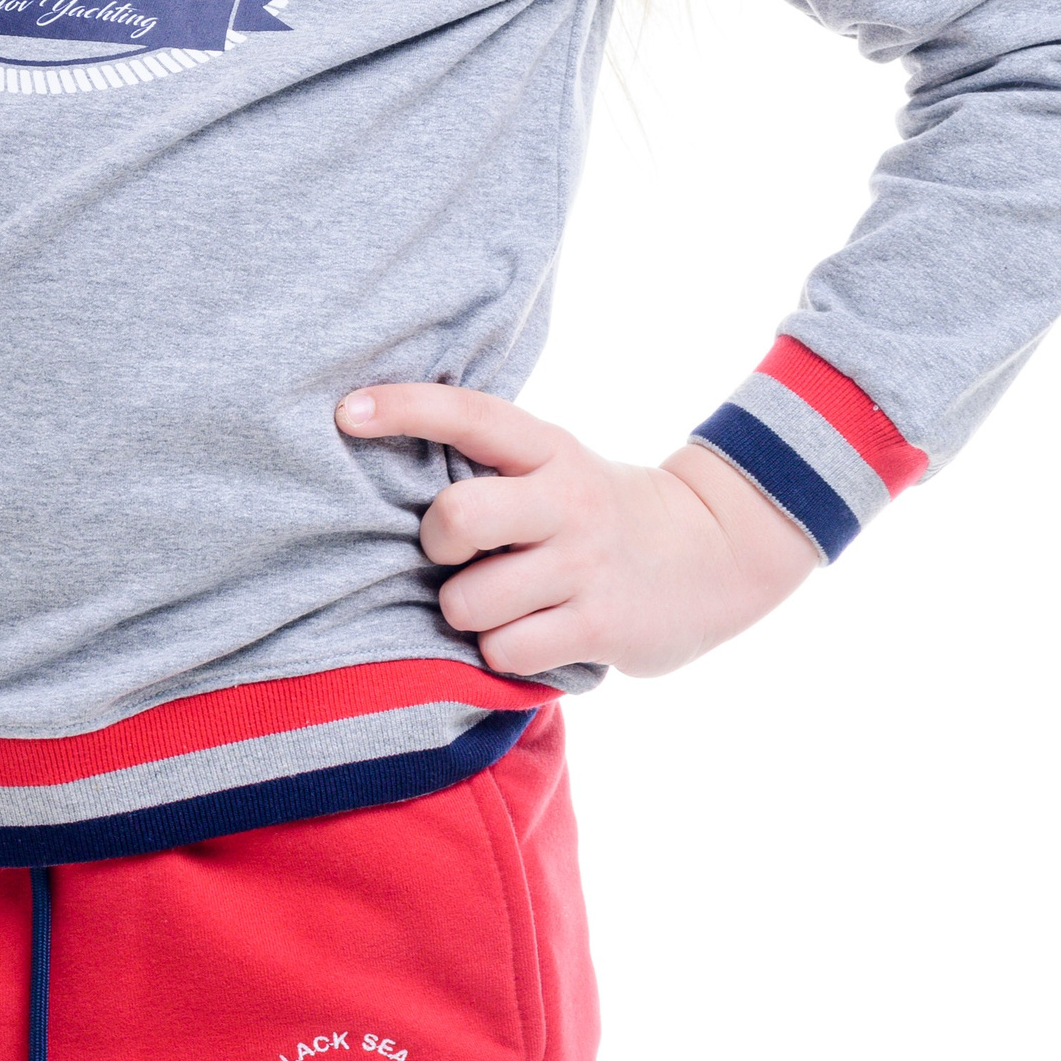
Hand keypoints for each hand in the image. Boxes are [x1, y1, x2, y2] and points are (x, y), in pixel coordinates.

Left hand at [335, 383, 818, 677]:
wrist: (714, 554)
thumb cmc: (598, 511)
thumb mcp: (557, 466)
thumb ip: (493, 466)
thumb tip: (385, 462)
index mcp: (548, 449)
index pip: (469, 415)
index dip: (404, 408)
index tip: (346, 412)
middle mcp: (565, 500)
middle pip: (456, 519)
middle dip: (435, 545)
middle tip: (452, 554)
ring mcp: (583, 565)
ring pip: (469, 602)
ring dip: (467, 613)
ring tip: (500, 603)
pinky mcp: (598, 626)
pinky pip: (505, 651)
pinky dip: (501, 652)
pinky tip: (530, 635)